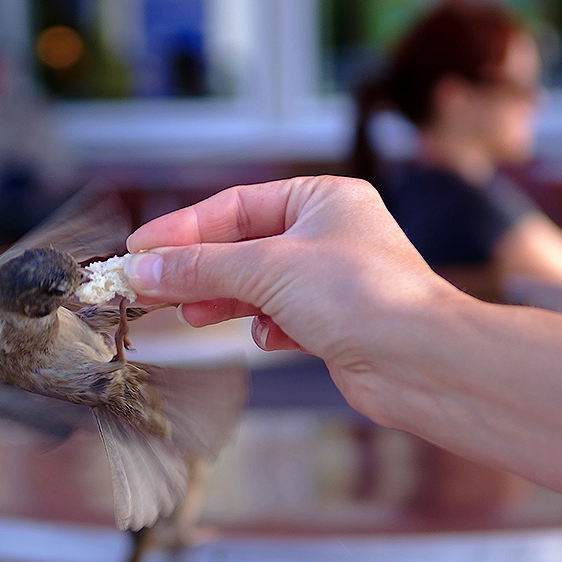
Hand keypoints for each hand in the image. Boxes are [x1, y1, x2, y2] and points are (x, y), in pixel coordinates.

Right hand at [124, 177, 461, 415]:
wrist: (421, 362)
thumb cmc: (364, 296)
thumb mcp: (267, 268)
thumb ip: (200, 266)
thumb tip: (143, 267)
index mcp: (321, 199)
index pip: (235, 206)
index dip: (183, 228)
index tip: (140, 249)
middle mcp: (328, 234)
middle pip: (241, 247)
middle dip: (197, 269)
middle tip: (149, 285)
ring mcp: (331, 280)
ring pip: (256, 284)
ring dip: (222, 299)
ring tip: (189, 315)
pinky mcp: (333, 322)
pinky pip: (279, 316)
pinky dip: (264, 326)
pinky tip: (265, 337)